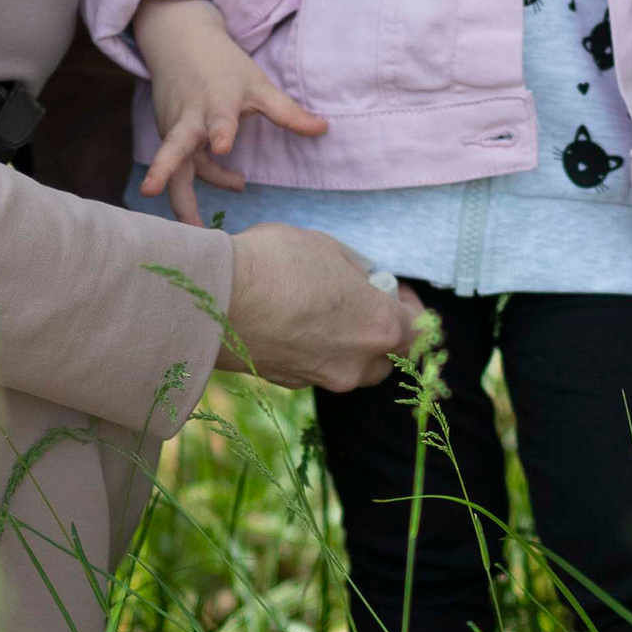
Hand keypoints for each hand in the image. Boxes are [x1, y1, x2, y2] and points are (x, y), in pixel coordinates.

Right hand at [133, 0, 326, 226]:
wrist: (180, 42)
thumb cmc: (223, 66)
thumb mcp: (258, 84)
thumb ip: (287, 111)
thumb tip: (324, 129)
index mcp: (216, 102)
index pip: (219, 119)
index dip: (222, 132)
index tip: (222, 147)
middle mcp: (189, 119)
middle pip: (173, 148)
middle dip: (162, 170)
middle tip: (151, 192)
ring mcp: (174, 130)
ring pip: (172, 168)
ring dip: (178, 198)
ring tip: (196, 230)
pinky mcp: (168, 138)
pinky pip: (182, 168)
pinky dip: (199, 183)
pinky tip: (234, 183)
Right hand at [219, 227, 427, 390]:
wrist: (212, 299)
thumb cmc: (276, 264)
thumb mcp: (328, 248)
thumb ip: (356, 271)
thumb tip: (364, 282)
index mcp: (378, 327)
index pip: (418, 330)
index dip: (412, 307)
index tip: (396, 289)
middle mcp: (356, 363)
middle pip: (387, 357)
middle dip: (380, 332)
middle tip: (361, 302)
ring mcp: (321, 378)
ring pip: (350, 368)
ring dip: (347, 345)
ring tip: (323, 312)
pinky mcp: (287, 383)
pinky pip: (315, 369)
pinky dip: (314, 352)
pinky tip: (292, 323)